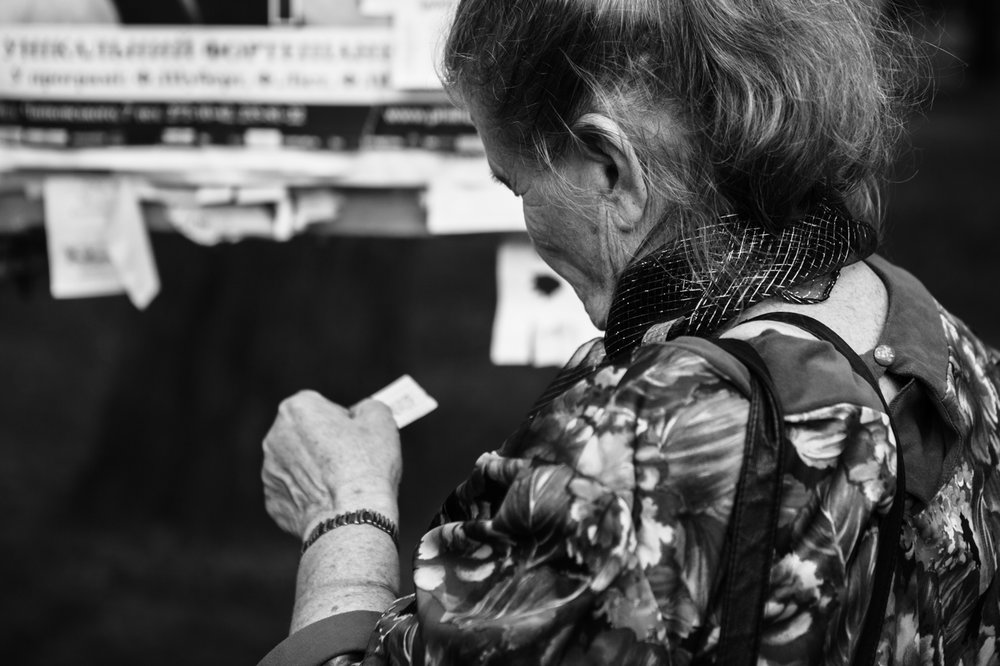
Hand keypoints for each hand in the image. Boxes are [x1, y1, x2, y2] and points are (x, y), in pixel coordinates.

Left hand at [262, 391, 400, 538]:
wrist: (350, 518)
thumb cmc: (366, 466)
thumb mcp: (381, 420)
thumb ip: (368, 407)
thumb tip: (363, 412)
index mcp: (296, 409)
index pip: (320, 406)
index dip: (342, 420)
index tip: (357, 435)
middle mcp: (275, 436)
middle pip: (305, 434)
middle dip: (325, 444)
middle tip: (353, 459)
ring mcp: (270, 471)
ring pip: (298, 465)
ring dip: (316, 470)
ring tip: (343, 485)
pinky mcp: (272, 501)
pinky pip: (294, 493)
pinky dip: (310, 496)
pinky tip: (331, 502)